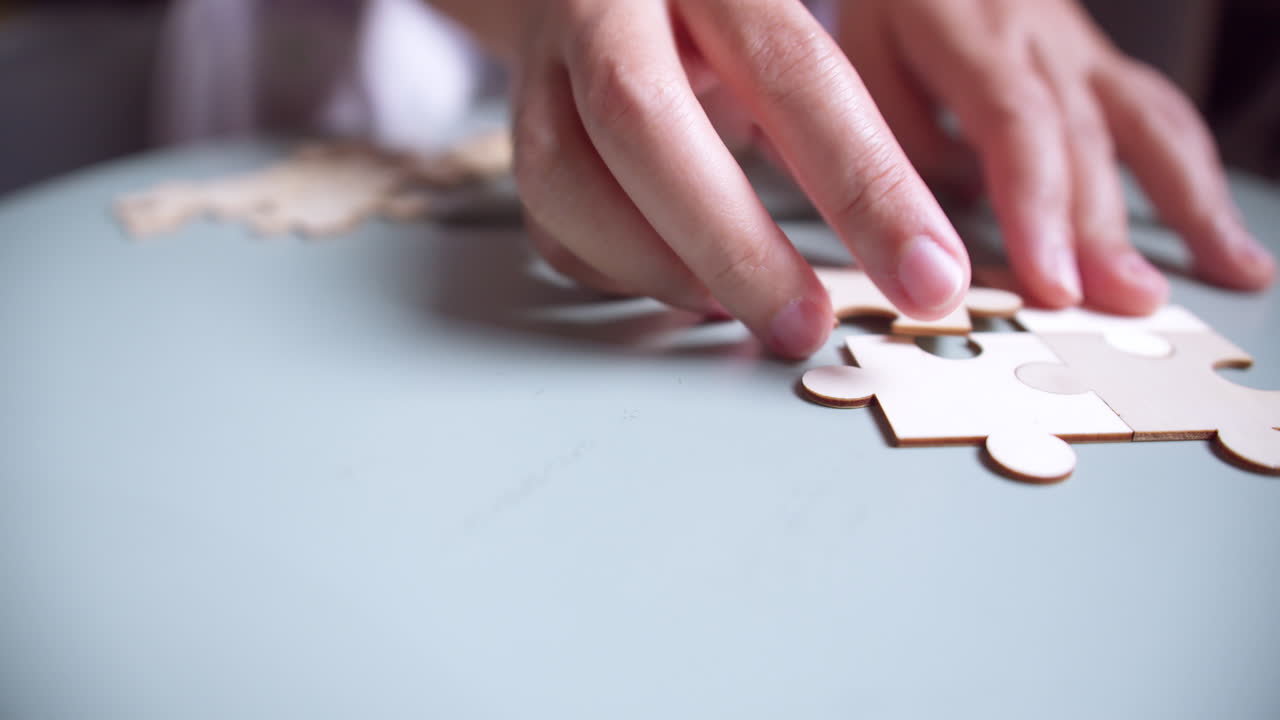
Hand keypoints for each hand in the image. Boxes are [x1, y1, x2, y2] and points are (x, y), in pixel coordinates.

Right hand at [505, 0, 971, 357]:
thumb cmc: (715, 10)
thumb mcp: (780, 19)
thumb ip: (834, 107)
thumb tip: (920, 250)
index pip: (792, 70)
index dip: (865, 184)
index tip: (929, 275)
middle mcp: (608, 4)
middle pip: (642, 122)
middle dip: (734, 246)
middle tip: (807, 327)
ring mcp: (542, 65)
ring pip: (566, 180)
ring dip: (660, 269)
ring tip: (738, 310)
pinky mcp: (516, 128)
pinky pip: (550, 220)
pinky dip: (619, 270)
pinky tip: (684, 283)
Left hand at [837, 0, 1275, 312]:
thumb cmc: (891, 11)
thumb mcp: (861, 60)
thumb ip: (896, 143)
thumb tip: (944, 228)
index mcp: (968, 29)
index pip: (1015, 123)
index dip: (1038, 207)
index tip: (1051, 280)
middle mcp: (1036, 36)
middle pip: (1085, 136)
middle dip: (1105, 229)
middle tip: (1123, 300)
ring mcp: (1077, 47)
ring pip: (1144, 120)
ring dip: (1188, 203)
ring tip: (1230, 271)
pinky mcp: (1095, 62)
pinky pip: (1152, 111)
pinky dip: (1190, 172)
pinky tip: (1215, 225)